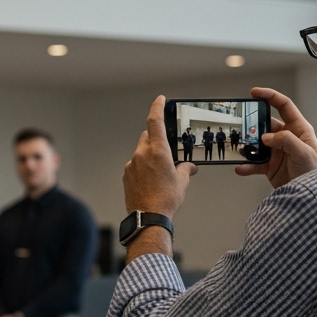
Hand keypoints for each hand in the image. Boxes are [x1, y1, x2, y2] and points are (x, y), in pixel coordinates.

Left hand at [123, 96, 197, 216]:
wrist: (148, 217)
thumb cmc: (165, 199)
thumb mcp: (182, 181)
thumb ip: (186, 169)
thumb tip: (190, 167)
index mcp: (158, 151)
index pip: (155, 121)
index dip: (157, 107)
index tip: (160, 99)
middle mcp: (142, 154)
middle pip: (147, 136)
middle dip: (156, 139)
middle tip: (166, 149)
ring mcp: (132, 165)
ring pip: (141, 151)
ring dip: (150, 155)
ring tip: (161, 172)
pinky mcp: (126, 175)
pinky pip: (135, 165)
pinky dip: (143, 167)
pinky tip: (151, 180)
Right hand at [235, 87, 316, 187]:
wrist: (311, 196)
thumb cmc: (314, 172)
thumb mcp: (304, 152)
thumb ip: (286, 141)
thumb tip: (265, 137)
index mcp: (298, 129)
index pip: (284, 106)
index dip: (270, 96)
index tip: (254, 93)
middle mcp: (286, 138)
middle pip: (266, 124)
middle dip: (254, 124)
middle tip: (243, 126)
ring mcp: (277, 151)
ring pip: (257, 143)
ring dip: (248, 146)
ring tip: (241, 148)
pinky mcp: (270, 166)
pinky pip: (254, 163)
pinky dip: (246, 166)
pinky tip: (240, 168)